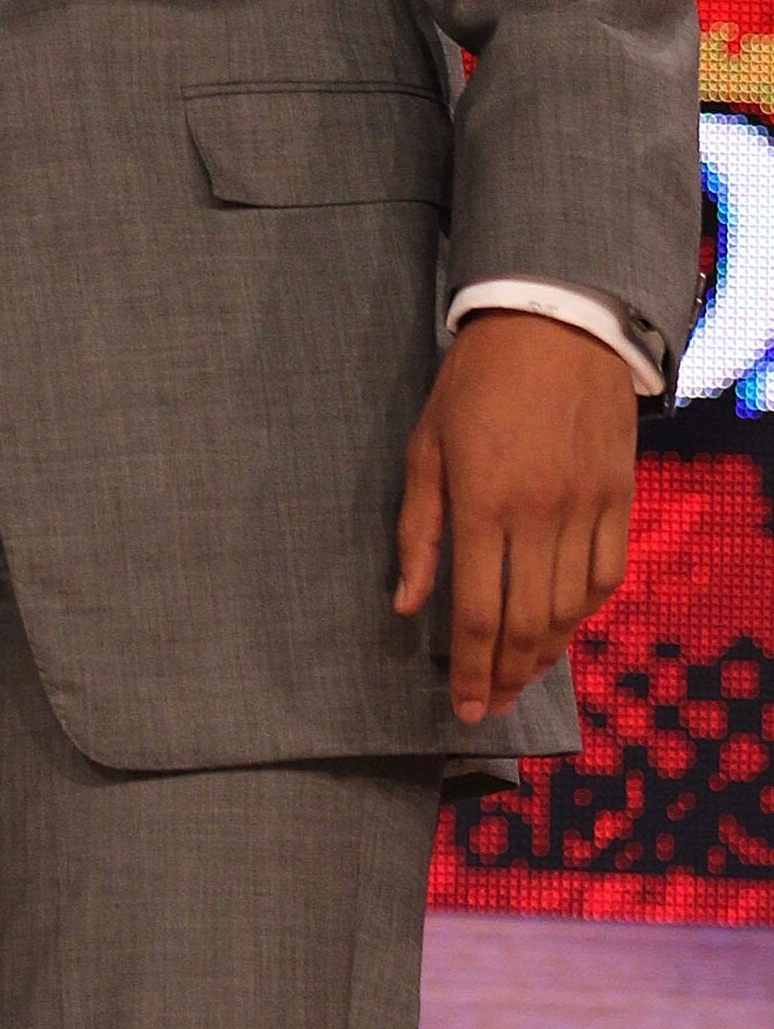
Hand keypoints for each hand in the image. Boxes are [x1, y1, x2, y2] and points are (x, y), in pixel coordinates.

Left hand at [394, 311, 637, 724]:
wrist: (553, 323)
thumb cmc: (473, 382)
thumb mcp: (425, 446)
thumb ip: (417, 529)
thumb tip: (407, 604)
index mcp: (482, 503)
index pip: (478, 612)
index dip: (472, 669)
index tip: (465, 706)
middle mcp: (539, 515)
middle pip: (528, 623)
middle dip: (508, 675)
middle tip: (491, 704)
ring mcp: (586, 507)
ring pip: (571, 607)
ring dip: (547, 652)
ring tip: (522, 676)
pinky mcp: (620, 497)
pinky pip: (608, 574)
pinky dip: (586, 610)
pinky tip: (565, 624)